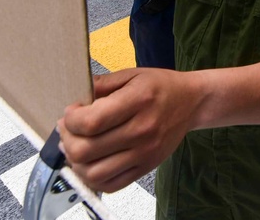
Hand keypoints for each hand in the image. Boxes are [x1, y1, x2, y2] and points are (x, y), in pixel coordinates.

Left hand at [58, 68, 199, 192]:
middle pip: (86, 150)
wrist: (192, 102)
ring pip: (93, 173)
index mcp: (138, 101)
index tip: (71, 112)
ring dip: (76, 162)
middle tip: (69, 129)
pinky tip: (92, 161)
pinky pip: (110, 185)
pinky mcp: (146, 167)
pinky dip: (93, 177)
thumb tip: (76, 100)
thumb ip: (102, 84)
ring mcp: (145, 153)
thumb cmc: (161, 86)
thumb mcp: (133, 75)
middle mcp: (142, 130)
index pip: (90, 122)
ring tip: (78, 146)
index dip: (71, 119)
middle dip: (67, 139)